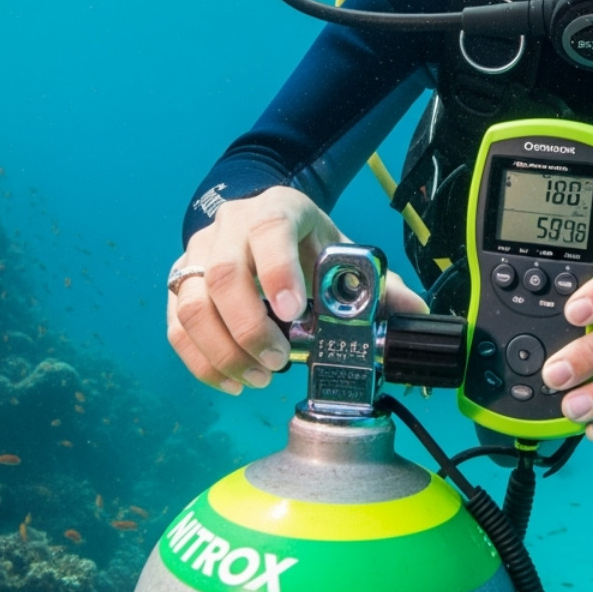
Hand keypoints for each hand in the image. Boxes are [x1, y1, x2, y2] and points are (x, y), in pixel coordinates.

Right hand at [166, 186, 426, 393]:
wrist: (262, 223)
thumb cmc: (306, 244)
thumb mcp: (340, 250)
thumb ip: (378, 283)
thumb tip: (415, 310)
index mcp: (277, 210)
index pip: (269, 230)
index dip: (278, 270)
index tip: (293, 312)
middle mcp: (230, 227)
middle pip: (223, 275)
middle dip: (249, 327)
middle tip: (278, 362)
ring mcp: (198, 254)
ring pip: (193, 305)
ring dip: (224, 351)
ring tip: (258, 377)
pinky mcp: (181, 286)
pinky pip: (177, 327)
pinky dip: (202, 361)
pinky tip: (232, 381)